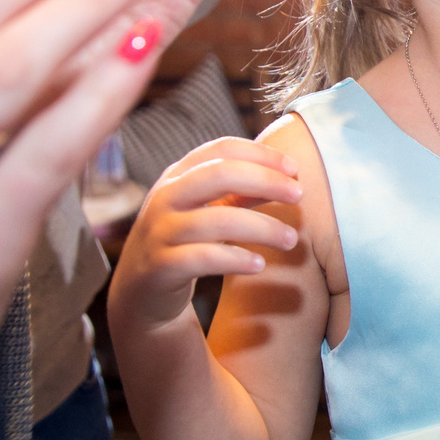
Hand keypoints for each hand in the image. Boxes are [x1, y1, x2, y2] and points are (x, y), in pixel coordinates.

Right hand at [109, 136, 306, 331]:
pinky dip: (235, 259)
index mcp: (179, 175)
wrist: (141, 290)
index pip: (222, 149)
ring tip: (290, 239)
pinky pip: (202, 258)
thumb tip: (288, 178)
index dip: (261, 154)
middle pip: (218, 175)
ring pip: (215, 220)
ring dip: (261, 228)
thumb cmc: (184, 241)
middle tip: (298, 195)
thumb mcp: (209, 210)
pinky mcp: (160, 266)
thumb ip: (241, 193)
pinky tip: (259, 264)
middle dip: (264, 180)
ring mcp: (160, 231)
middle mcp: (166, 197)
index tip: (294, 169)